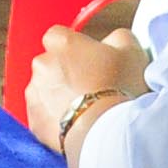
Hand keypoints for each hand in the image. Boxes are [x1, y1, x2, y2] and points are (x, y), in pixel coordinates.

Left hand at [28, 24, 151, 157]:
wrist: (106, 132)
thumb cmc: (119, 88)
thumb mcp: (132, 51)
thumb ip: (117, 38)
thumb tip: (112, 41)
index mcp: (62, 43)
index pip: (59, 35)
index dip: (75, 47)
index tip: (90, 59)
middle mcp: (42, 65)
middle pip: (51, 64)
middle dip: (66, 72)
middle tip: (93, 86)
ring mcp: (35, 94)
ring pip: (46, 90)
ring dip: (60, 96)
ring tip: (87, 109)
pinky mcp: (35, 122)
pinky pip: (44, 116)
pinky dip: (56, 119)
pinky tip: (78, 124)